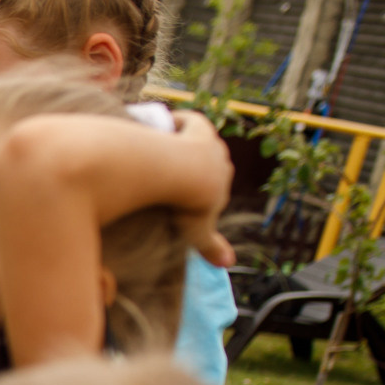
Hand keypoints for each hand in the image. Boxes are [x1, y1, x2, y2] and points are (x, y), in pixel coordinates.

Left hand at [171, 111, 235, 268]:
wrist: (185, 177)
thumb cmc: (188, 206)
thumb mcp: (198, 230)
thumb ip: (210, 246)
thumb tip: (227, 264)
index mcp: (222, 178)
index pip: (213, 178)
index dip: (198, 183)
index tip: (182, 188)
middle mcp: (221, 158)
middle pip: (207, 157)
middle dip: (191, 161)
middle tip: (168, 169)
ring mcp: (208, 141)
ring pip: (196, 139)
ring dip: (182, 141)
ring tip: (158, 148)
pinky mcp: (193, 126)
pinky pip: (185, 120)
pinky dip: (174, 122)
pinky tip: (158, 125)